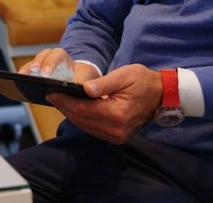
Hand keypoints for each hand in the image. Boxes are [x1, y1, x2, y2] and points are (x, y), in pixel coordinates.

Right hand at [18, 48, 99, 83]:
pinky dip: (23, 80)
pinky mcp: (36, 78)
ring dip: (26, 71)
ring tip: (21, 80)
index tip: (46, 73)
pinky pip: (27, 76)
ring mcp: (42, 68)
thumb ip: (84, 80)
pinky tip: (20, 88)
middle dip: (36, 64)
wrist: (82, 81)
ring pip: (32, 65)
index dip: (50, 62)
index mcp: (65, 58)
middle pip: (42, 57)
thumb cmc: (85, 77)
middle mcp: (51, 60)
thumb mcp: (88, 77)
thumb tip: (78, 87)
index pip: (57, 55)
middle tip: (32, 73)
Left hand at [46, 64, 161, 144]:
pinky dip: (82, 120)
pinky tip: (75, 109)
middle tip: (52, 96)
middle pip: (82, 120)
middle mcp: (116, 130)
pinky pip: (93, 129)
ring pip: (85, 126)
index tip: (52, 93)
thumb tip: (84, 89)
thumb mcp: (124, 75)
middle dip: (65, 107)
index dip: (66, 101)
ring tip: (60, 101)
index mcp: (117, 114)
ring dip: (72, 114)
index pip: (83, 109)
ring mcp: (116, 136)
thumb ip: (103, 84)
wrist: (160, 95)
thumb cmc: (143, 81)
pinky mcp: (116, 137)